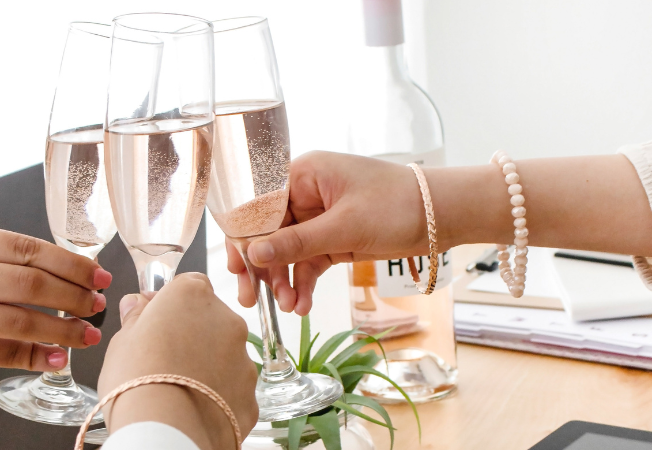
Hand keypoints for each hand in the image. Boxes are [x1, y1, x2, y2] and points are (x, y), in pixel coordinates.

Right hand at [0, 222, 111, 381]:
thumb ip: (8, 260)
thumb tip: (80, 273)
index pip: (26, 248)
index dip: (70, 264)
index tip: (99, 276)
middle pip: (27, 283)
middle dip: (73, 296)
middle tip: (98, 305)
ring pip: (20, 320)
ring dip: (63, 330)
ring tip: (88, 334)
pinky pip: (3, 352)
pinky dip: (37, 356)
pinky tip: (58, 356)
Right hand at [98, 273, 257, 449]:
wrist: (166, 430)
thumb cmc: (138, 381)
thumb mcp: (121, 342)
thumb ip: (135, 318)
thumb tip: (136, 305)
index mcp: (192, 296)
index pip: (189, 284)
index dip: (171, 302)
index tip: (156, 318)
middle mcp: (226, 320)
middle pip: (211, 318)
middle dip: (192, 332)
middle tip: (164, 357)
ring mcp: (243, 357)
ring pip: (226, 353)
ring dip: (208, 363)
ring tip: (178, 387)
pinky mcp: (252, 392)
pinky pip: (234, 387)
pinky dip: (219, 394)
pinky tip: (196, 407)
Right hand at [227, 151, 429, 314]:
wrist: (442, 216)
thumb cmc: (397, 205)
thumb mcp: (345, 226)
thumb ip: (297, 242)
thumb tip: (254, 253)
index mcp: (304, 175)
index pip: (260, 205)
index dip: (244, 237)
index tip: (237, 268)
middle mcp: (307, 194)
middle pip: (269, 232)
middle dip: (261, 266)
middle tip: (250, 297)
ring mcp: (320, 218)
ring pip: (288, 251)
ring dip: (284, 280)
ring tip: (288, 307)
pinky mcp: (334, 239)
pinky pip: (309, 262)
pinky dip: (304, 282)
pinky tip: (302, 304)